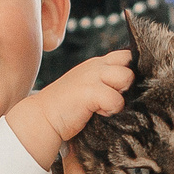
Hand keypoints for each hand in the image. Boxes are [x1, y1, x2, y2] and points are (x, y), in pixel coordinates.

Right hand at [7, 50, 132, 165]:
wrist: (42, 118)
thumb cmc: (66, 107)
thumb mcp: (87, 86)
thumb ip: (105, 82)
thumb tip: (132, 88)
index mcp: (96, 64)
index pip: (125, 56)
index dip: (130, 70)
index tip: (121, 89)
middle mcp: (95, 66)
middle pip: (129, 61)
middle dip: (128, 80)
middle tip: (114, 96)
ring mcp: (92, 76)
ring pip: (127, 77)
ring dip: (121, 94)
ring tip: (105, 105)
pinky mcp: (90, 91)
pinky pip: (117, 99)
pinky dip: (111, 110)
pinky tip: (97, 112)